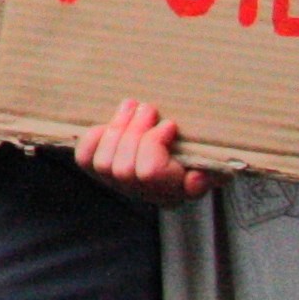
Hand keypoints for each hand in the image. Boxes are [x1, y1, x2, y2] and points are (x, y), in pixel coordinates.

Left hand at [74, 98, 219, 207]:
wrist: (176, 160)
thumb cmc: (197, 160)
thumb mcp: (214, 167)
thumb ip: (213, 174)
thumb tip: (197, 178)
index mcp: (171, 192)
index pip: (149, 172)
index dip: (154, 143)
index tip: (169, 124)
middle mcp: (141, 193)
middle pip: (122, 168)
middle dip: (134, 130)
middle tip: (149, 108)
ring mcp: (116, 184)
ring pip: (103, 162)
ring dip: (117, 127)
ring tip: (132, 106)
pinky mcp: (98, 171)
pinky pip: (85, 159)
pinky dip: (93, 139)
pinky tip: (108, 124)